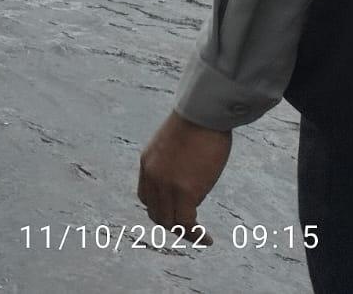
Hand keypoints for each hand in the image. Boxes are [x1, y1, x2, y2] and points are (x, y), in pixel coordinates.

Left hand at [138, 111, 231, 236]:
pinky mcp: (184, 191)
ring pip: (169, 221)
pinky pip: (185, 223)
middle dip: (172, 224)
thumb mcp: (175, 144)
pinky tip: (207, 238)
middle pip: (155, 212)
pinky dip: (195, 235)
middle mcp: (152, 176)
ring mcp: (166, 184)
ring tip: (200, 237)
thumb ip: (175, 162)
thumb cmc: (197, 123)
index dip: (160, 209)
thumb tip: (189, 174)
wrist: (201, 113)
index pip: (146, 196)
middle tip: (191, 229)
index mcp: (147, 163)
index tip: (177, 214)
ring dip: (184, 232)